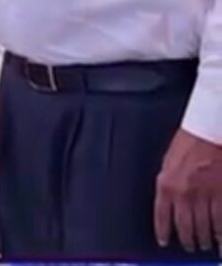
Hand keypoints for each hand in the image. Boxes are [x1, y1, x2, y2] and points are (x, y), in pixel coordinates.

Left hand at [154, 128, 221, 251]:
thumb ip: (168, 184)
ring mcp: (205, 196)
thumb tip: (168, 203)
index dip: (163, 232)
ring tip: (205, 244)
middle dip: (187, 240)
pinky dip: (220, 234)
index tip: (164, 241)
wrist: (209, 132)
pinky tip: (219, 240)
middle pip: (185, 226)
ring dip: (205, 239)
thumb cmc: (189, 143)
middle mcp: (184, 193)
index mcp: (166, 184)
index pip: (161, 216)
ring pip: (204, 228)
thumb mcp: (168, 163)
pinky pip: (221, 222)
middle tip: (189, 246)